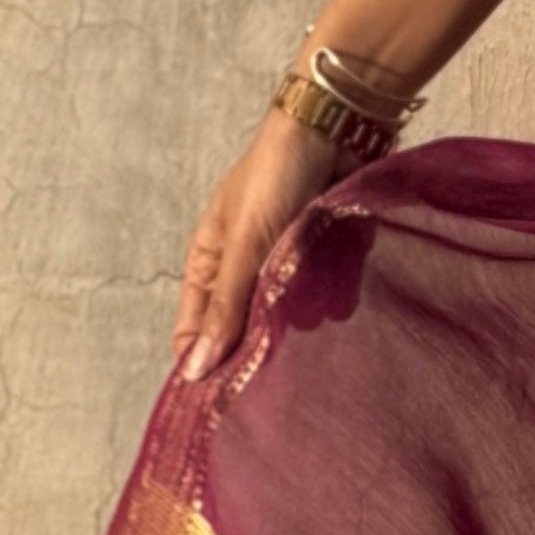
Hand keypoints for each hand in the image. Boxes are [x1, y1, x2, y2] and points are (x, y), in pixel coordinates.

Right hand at [174, 105, 344, 381]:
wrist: (338, 127)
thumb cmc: (277, 174)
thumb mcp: (244, 242)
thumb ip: (225, 307)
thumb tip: (193, 373)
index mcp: (210, 264)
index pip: (195, 333)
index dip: (202, 368)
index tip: (221, 406)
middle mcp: (245, 271)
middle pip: (243, 334)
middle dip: (258, 350)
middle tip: (273, 378)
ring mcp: (286, 267)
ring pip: (287, 321)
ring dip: (300, 325)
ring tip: (312, 321)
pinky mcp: (324, 262)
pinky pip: (324, 301)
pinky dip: (331, 305)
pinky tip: (340, 306)